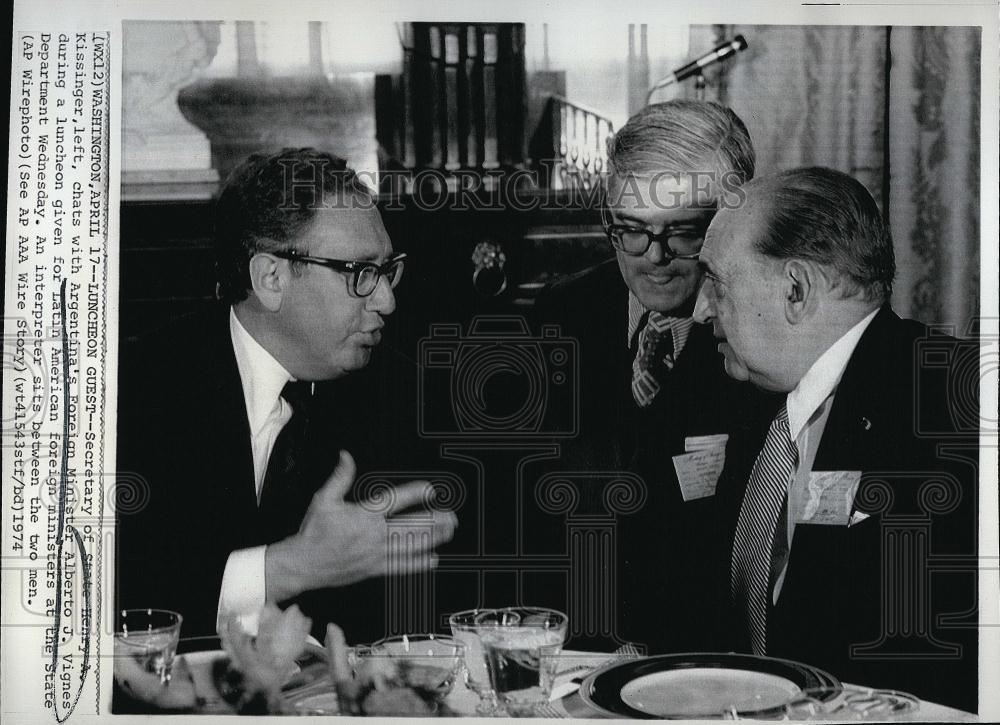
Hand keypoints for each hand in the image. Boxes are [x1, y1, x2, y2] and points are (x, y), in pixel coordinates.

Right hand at [265, 451, 456, 601]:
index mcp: (363, 516)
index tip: (431, 490)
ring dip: (432, 538)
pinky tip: (433, 559)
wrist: (303, 564)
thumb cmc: (313, 533)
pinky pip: (401, 566)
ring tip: (448, 531)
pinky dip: (418, 564)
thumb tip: (346, 457)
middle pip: (411, 526)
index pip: (395, 501)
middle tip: (451, 516)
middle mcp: (373, 535)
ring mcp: (376, 554)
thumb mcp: (323, 499)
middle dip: (434, 520)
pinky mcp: (374, 569)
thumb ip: (340, 477)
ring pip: (410, 545)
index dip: (415, 494)